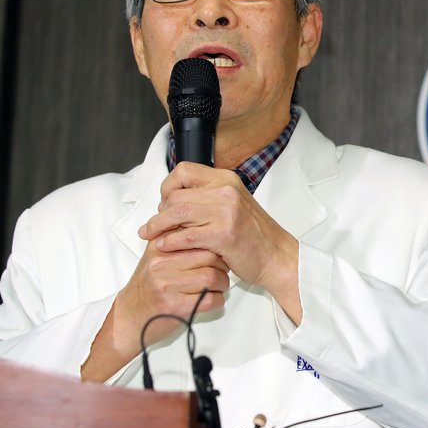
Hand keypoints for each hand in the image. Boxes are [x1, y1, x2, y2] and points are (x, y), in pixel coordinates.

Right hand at [81, 241, 228, 381]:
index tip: (218, 254)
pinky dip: (218, 300)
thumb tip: (202, 226)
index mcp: (159, 248)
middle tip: (221, 272)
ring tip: (218, 286)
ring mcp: (167, 286)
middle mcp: (161, 265)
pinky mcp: (175, 307)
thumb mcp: (155, 257)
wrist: (129, 317)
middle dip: (222, 266)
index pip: (197, 237)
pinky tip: (212, 299)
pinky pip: (209, 299)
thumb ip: (174, 240)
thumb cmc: (147, 287)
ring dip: (222, 284)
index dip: (214, 246)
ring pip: (212, 277)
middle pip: (209, 257)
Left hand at [138, 162, 301, 320]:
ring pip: (177, 212)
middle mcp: (226, 190)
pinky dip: (170, 241)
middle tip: (155, 225)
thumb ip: (207, 198)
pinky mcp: (224, 234)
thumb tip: (173, 200)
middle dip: (159, 212)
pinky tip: (165, 246)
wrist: (276, 256)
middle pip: (176, 194)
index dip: (167, 187)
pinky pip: (185, 235)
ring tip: (150, 235)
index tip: (165, 203)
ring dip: (158, 226)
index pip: (184, 171)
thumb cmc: (253, 235)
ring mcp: (226, 212)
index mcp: (226, 180)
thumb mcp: (232, 205)